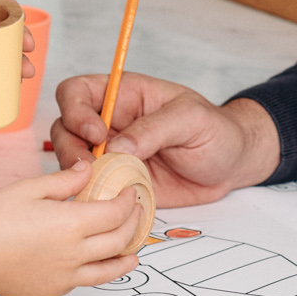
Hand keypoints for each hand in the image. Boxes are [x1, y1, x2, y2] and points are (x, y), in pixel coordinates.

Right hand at [0, 157, 142, 295]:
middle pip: (119, 240)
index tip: (131, 192)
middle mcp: (74, 253)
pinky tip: (98, 263)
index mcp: (71, 224)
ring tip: (134, 252)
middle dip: (134, 225)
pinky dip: (98, 270)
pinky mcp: (54, 290)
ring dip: (126, 257)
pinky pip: (85, 280)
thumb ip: (66, 180)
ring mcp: (66, 276)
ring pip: (109, 270)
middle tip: (137, 214)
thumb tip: (89, 169)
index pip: (115, 213)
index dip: (128, 202)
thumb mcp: (29, 189)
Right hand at [52, 71, 278, 205]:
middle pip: (65, 128)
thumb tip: (118, 146)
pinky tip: (107, 204)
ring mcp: (112, 155)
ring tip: (99, 187)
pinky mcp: (119, 183)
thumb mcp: (192, 119)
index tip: (98, 134)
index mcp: (124, 95)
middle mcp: (111, 123)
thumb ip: (155, 128)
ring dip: (77, 175)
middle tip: (92, 166)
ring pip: (71, 161)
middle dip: (70, 148)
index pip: (77, 92)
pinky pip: (92, 189)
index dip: (76, 110)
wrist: (231, 165)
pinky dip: (92, 197)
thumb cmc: (215, 131)